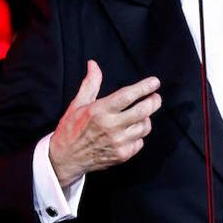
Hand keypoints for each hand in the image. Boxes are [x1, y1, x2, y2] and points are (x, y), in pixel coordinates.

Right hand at [48, 60, 160, 186]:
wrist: (66, 159)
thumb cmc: (71, 129)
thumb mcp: (78, 104)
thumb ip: (90, 83)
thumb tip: (93, 64)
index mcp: (100, 111)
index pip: (128, 96)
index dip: (144, 87)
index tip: (155, 82)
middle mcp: (111, 127)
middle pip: (143, 111)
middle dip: (154, 102)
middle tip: (156, 97)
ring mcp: (118, 143)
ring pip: (144, 127)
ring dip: (146, 119)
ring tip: (141, 115)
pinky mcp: (122, 155)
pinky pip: (140, 142)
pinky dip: (138, 135)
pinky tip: (130, 131)